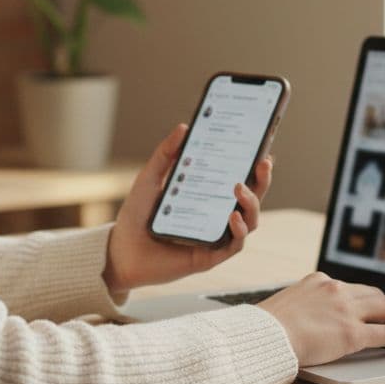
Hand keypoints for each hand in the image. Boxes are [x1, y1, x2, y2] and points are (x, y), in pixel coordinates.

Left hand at [102, 123, 273, 294]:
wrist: (120, 250)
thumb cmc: (136, 216)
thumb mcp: (150, 179)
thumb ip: (165, 154)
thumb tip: (183, 127)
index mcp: (208, 197)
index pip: (239, 179)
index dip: (255, 167)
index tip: (264, 149)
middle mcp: (217, 216)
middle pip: (251, 199)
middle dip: (262, 181)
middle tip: (263, 163)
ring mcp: (216, 237)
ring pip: (250, 221)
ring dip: (252, 203)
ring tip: (239, 188)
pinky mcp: (210, 257)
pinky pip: (234, 244)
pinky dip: (238, 230)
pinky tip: (232, 216)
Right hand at [256, 272, 384, 365]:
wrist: (265, 336)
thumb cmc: (268, 326)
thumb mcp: (288, 303)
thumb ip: (306, 304)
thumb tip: (310, 316)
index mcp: (319, 281)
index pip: (352, 287)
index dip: (367, 299)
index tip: (372, 307)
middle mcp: (336, 290)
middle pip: (374, 294)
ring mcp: (346, 310)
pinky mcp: (352, 333)